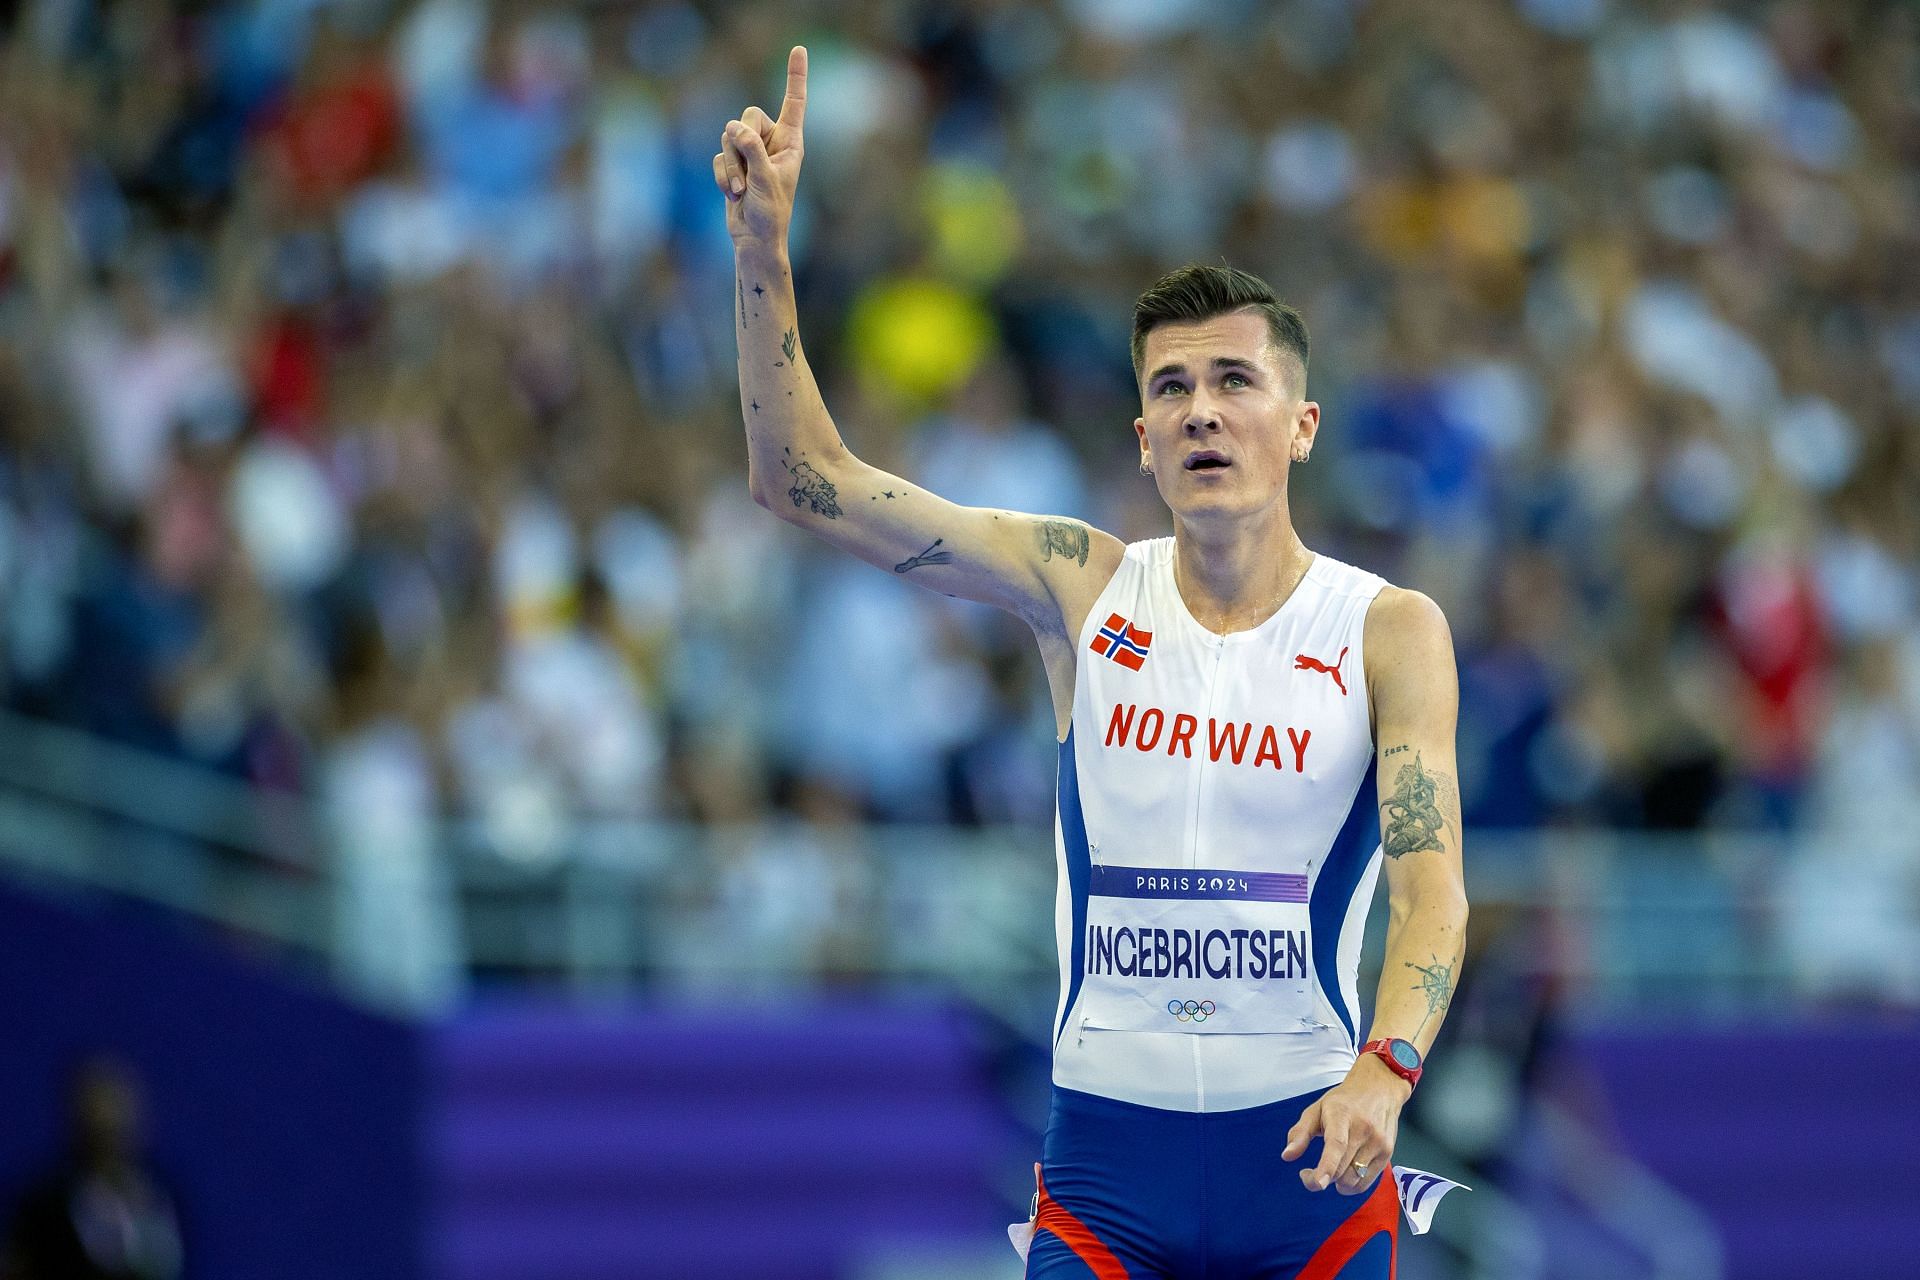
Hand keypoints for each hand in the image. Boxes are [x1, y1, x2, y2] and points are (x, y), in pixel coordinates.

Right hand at [713, 45, 806, 250]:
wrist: (755, 239)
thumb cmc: (770, 213)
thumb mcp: (765, 179)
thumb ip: (752, 149)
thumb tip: (733, 127)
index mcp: (791, 142)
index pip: (794, 103)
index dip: (795, 76)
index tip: (798, 49)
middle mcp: (771, 143)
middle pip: (747, 116)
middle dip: (742, 142)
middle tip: (749, 171)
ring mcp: (751, 153)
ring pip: (728, 137)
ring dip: (732, 166)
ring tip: (741, 189)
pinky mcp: (733, 164)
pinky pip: (719, 155)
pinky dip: (723, 176)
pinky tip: (733, 195)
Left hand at [1281, 1053, 1410, 1194]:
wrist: (1379, 1089)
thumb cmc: (1344, 1101)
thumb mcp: (1316, 1109)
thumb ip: (1300, 1133)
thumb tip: (1287, 1156)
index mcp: (1342, 1115)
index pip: (1336, 1145)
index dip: (1326, 1167)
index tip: (1317, 1183)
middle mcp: (1364, 1130)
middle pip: (1342, 1169)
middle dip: (1321, 1178)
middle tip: (1308, 1173)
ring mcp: (1379, 1143)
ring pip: (1354, 1181)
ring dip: (1337, 1183)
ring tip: (1330, 1169)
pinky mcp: (1388, 1154)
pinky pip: (1366, 1183)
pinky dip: (1351, 1185)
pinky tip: (1344, 1172)